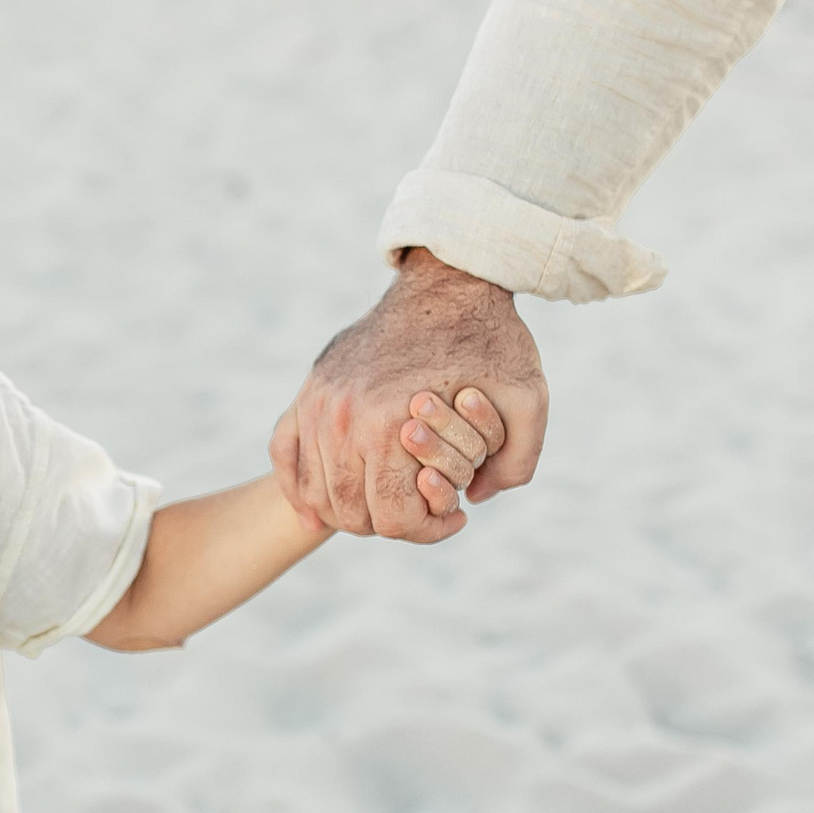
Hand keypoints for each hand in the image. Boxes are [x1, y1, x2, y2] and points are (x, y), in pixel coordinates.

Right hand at [271, 248, 547, 538]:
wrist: (448, 281)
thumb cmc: (490, 339)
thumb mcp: (529, 399)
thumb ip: (517, 462)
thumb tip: (477, 499)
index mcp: (391, 426)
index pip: (390, 518)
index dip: (426, 531)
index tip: (456, 518)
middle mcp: (344, 418)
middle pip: (350, 512)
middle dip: (389, 524)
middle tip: (423, 512)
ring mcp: (320, 402)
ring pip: (316, 490)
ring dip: (348, 512)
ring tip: (387, 503)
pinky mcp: (311, 388)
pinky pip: (284, 452)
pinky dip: (297, 488)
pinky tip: (313, 511)